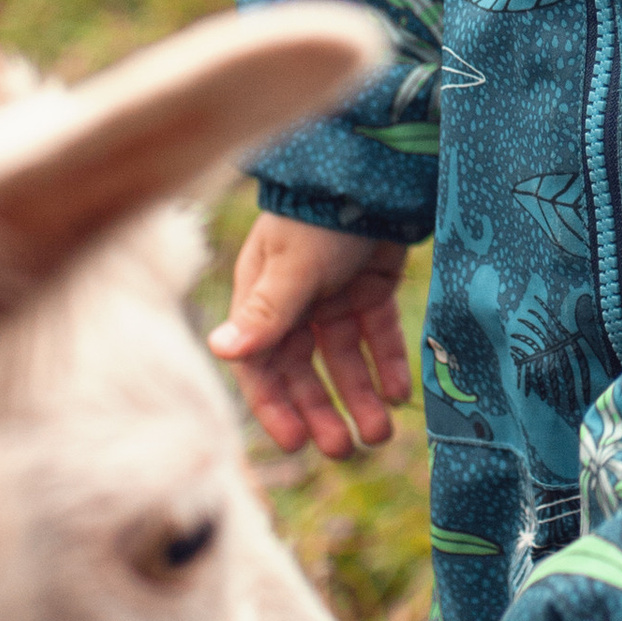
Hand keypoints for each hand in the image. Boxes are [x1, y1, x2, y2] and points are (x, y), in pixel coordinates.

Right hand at [212, 210, 410, 453]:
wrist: (373, 170)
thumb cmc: (318, 217)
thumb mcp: (291, 269)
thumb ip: (264, 313)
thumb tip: (219, 350)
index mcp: (263, 300)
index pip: (263, 367)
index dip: (277, 407)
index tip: (297, 445)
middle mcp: (295, 304)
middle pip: (306, 372)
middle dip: (324, 411)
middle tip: (346, 449)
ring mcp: (334, 297)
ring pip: (345, 360)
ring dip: (360, 396)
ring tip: (381, 432)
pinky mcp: (371, 287)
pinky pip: (377, 336)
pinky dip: (388, 363)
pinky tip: (402, 393)